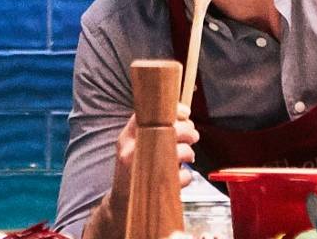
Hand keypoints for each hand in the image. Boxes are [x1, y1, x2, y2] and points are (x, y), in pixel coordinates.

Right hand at [95, 103, 199, 236]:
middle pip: (167, 130)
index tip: (185, 113)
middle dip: (187, 131)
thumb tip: (182, 116)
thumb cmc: (133, 173)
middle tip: (194, 136)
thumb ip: (151, 130)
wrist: (122, 205)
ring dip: (189, 153)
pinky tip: (181, 176)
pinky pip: (181, 176)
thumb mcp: (134, 146)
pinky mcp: (154, 188)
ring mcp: (142, 170)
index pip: (146, 114)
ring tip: (189, 156)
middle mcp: (131, 151)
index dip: (171, 111)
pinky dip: (186, 176)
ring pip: (176, 152)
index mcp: (126, 138)